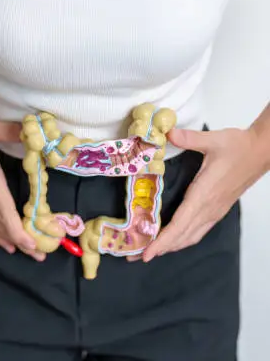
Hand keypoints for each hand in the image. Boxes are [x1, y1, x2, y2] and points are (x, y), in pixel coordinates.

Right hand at [0, 117, 44, 260]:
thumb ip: (10, 130)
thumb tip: (32, 131)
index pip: (4, 211)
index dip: (18, 231)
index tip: (32, 244)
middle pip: (1, 225)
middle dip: (21, 242)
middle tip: (39, 256)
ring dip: (8, 240)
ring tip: (25, 253)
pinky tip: (2, 241)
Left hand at [141, 127, 266, 261]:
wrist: (262, 151)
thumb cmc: (238, 146)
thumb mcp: (213, 139)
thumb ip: (189, 138)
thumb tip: (168, 134)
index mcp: (203, 195)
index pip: (179, 225)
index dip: (162, 241)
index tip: (147, 253)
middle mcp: (209, 208)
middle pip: (181, 236)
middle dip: (158, 249)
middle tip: (134, 257)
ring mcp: (214, 211)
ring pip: (190, 236)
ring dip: (170, 246)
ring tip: (150, 252)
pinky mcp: (218, 209)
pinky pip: (198, 230)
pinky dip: (182, 239)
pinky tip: (172, 240)